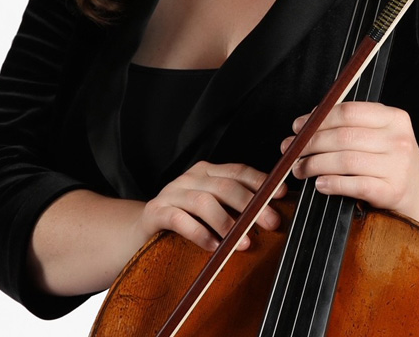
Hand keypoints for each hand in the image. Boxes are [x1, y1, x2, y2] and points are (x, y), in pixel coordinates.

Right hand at [138, 161, 286, 251]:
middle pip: (225, 186)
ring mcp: (171, 193)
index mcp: (207, 172)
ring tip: (243, 242)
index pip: (238, 171)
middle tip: (271, 223)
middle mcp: (190, 178)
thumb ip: (233, 207)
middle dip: (252, 205)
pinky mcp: (155, 212)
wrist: (137, 233)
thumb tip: (270, 214)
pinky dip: (199, 233)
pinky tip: (213, 247)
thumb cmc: (182, 221)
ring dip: (227, 222)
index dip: (260, 181)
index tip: (281, 194)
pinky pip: (179, 219)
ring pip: (204, 201)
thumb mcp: (210, 210)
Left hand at [280, 102, 418, 224]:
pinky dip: (332, 183)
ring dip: (315, 165)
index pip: (349, 112)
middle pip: (344, 137)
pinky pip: (354, 185)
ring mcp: (397, 166)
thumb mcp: (383, 132)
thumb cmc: (394, 158)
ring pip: (345, 161)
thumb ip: (354, 123)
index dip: (319, 118)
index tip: (299, 126)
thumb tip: (309, 122)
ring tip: (300, 168)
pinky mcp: (392, 191)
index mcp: (394, 118)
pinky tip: (319, 183)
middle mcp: (398, 140)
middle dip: (311, 143)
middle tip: (292, 149)